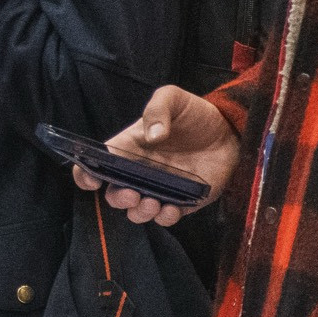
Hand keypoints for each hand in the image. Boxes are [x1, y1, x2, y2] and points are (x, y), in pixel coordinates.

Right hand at [74, 85, 241, 227]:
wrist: (230, 130)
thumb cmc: (195, 114)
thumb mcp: (173, 98)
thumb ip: (158, 109)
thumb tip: (153, 136)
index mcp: (129, 148)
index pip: (98, 164)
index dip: (86, 174)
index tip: (90, 180)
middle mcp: (141, 172)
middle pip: (115, 193)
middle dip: (118, 198)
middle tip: (132, 194)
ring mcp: (161, 189)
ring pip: (137, 211)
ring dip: (139, 212)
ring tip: (151, 202)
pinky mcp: (183, 202)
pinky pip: (167, 217)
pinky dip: (165, 218)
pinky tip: (171, 209)